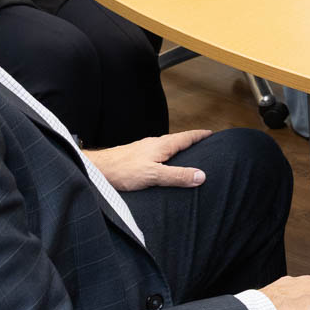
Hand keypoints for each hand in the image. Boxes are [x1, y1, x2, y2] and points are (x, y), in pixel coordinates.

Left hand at [85, 129, 213, 190]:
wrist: (98, 169)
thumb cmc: (123, 170)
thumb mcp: (154, 175)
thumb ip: (177, 176)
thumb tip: (201, 176)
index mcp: (162, 145)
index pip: (187, 137)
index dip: (200, 135)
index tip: (212, 134)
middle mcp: (154, 144)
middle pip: (178, 140)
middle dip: (192, 142)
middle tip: (204, 144)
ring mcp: (144, 149)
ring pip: (167, 147)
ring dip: (179, 149)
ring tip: (187, 156)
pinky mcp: (136, 157)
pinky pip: (157, 154)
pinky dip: (167, 157)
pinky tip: (163, 165)